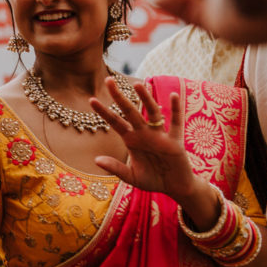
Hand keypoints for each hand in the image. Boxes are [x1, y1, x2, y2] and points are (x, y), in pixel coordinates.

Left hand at [90, 78, 201, 201]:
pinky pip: (176, 123)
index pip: (115, 122)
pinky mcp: (175, 142)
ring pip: (152, 112)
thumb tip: (96, 160)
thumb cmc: (153, 180)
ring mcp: (160, 135)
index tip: (91, 100)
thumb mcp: (132, 177)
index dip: (104, 112)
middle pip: (130, 111)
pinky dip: (176, 110)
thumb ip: (116, 168)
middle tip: (108, 80)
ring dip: (146, 99)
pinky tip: (173, 95)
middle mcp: (144, 133)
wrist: (175, 187)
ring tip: (137, 84)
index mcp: (131, 140)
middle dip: (119, 96)